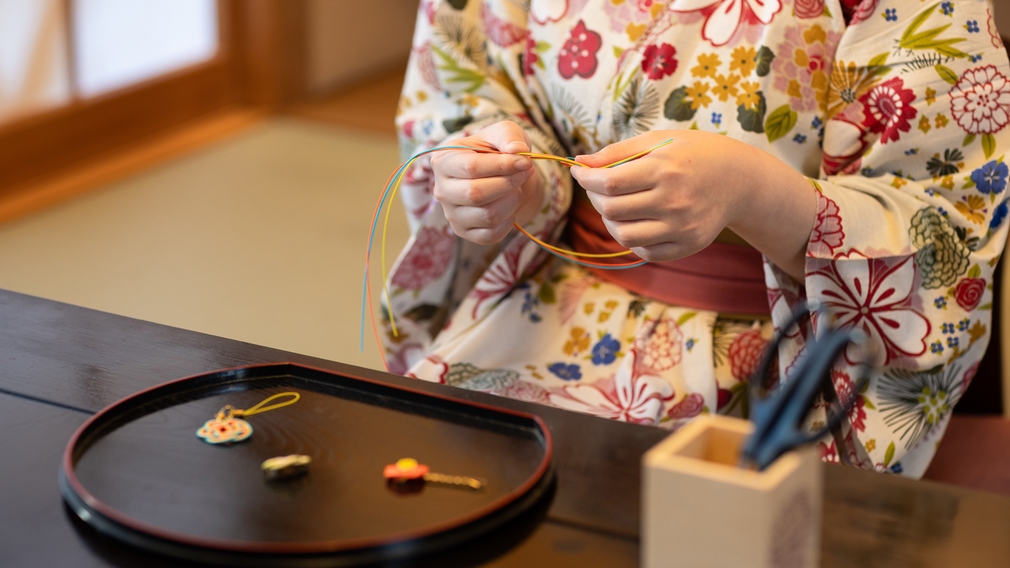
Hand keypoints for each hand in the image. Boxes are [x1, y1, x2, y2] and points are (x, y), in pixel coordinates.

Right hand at [430, 121, 542, 244]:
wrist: (498, 175)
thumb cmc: (496, 151)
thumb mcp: (503, 133)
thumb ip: (509, 136)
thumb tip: (518, 150)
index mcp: (443, 161)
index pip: (470, 168)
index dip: (502, 166)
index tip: (525, 161)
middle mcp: (441, 190)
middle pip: (475, 194)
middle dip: (508, 184)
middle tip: (526, 172)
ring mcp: (451, 214)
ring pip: (487, 216)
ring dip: (512, 201)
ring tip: (516, 188)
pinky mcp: (464, 232)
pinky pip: (491, 235)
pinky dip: (509, 221)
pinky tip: (508, 206)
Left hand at [570, 130, 815, 279]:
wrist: (740, 178)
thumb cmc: (694, 153)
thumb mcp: (659, 140)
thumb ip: (617, 151)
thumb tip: (579, 162)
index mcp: (665, 169)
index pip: (609, 182)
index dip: (586, 179)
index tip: (580, 173)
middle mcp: (674, 201)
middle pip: (611, 210)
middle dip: (594, 198)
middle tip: (597, 187)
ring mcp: (682, 227)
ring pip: (624, 236)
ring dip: (609, 221)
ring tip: (615, 206)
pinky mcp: (688, 245)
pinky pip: (645, 251)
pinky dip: (632, 239)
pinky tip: (636, 221)